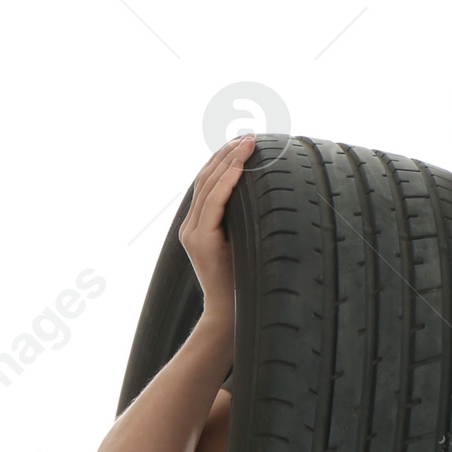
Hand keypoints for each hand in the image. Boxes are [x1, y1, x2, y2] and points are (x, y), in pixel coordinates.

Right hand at [179, 134, 254, 330]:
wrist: (227, 315)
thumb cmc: (240, 285)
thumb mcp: (239, 248)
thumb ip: (239, 225)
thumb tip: (262, 202)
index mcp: (196, 227)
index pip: (206, 184)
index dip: (222, 160)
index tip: (242, 143)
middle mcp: (190, 227)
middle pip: (205, 179)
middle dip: (227, 154)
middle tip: (248, 136)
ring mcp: (192, 233)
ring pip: (208, 185)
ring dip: (229, 161)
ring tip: (248, 143)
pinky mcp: (200, 241)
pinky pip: (214, 202)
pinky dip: (227, 181)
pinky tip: (241, 166)